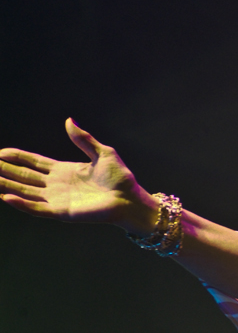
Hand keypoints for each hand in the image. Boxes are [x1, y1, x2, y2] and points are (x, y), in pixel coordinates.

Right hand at [0, 119, 154, 229]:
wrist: (130, 198)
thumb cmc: (120, 178)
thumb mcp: (102, 153)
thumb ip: (83, 139)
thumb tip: (69, 120)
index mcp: (63, 170)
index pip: (33, 163)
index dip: (16, 158)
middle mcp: (56, 185)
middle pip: (23, 177)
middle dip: (4, 171)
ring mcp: (57, 199)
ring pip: (24, 192)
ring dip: (6, 187)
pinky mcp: (62, 212)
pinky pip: (37, 208)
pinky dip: (22, 204)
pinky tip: (6, 197)